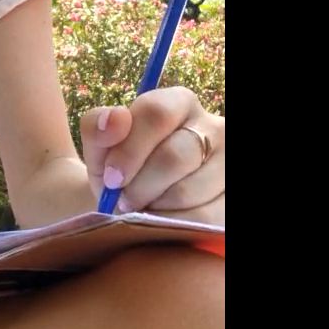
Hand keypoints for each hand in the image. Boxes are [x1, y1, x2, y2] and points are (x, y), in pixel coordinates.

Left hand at [79, 86, 223, 224]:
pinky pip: (202, 218)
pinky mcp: (231, 200)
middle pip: (174, 156)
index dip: (129, 149)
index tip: (111, 177)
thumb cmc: (119, 171)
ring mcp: (228, 164)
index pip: (156, 113)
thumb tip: (115, 118)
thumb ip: (97, 127)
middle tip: (123, 199)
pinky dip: (171, 224)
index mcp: (178, 103)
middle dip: (139, 184)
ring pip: (188, 191)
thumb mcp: (99, 149)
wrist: (134, 207)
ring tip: (142, 207)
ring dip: (154, 207)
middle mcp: (214, 127)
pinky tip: (161, 220)